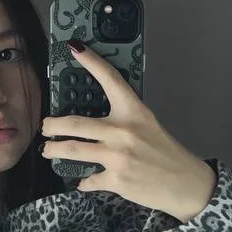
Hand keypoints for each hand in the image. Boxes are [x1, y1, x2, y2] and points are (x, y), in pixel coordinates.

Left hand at [40, 42, 215, 221]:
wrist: (186, 184)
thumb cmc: (167, 154)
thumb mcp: (148, 125)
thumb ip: (124, 119)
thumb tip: (95, 121)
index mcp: (134, 112)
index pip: (110, 79)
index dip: (90, 61)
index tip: (74, 47)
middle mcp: (123, 131)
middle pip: (74, 123)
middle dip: (52, 125)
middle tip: (46, 126)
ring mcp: (117, 156)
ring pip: (72, 149)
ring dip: (54, 150)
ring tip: (49, 149)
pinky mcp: (116, 179)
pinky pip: (88, 179)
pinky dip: (83, 181)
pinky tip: (83, 180)